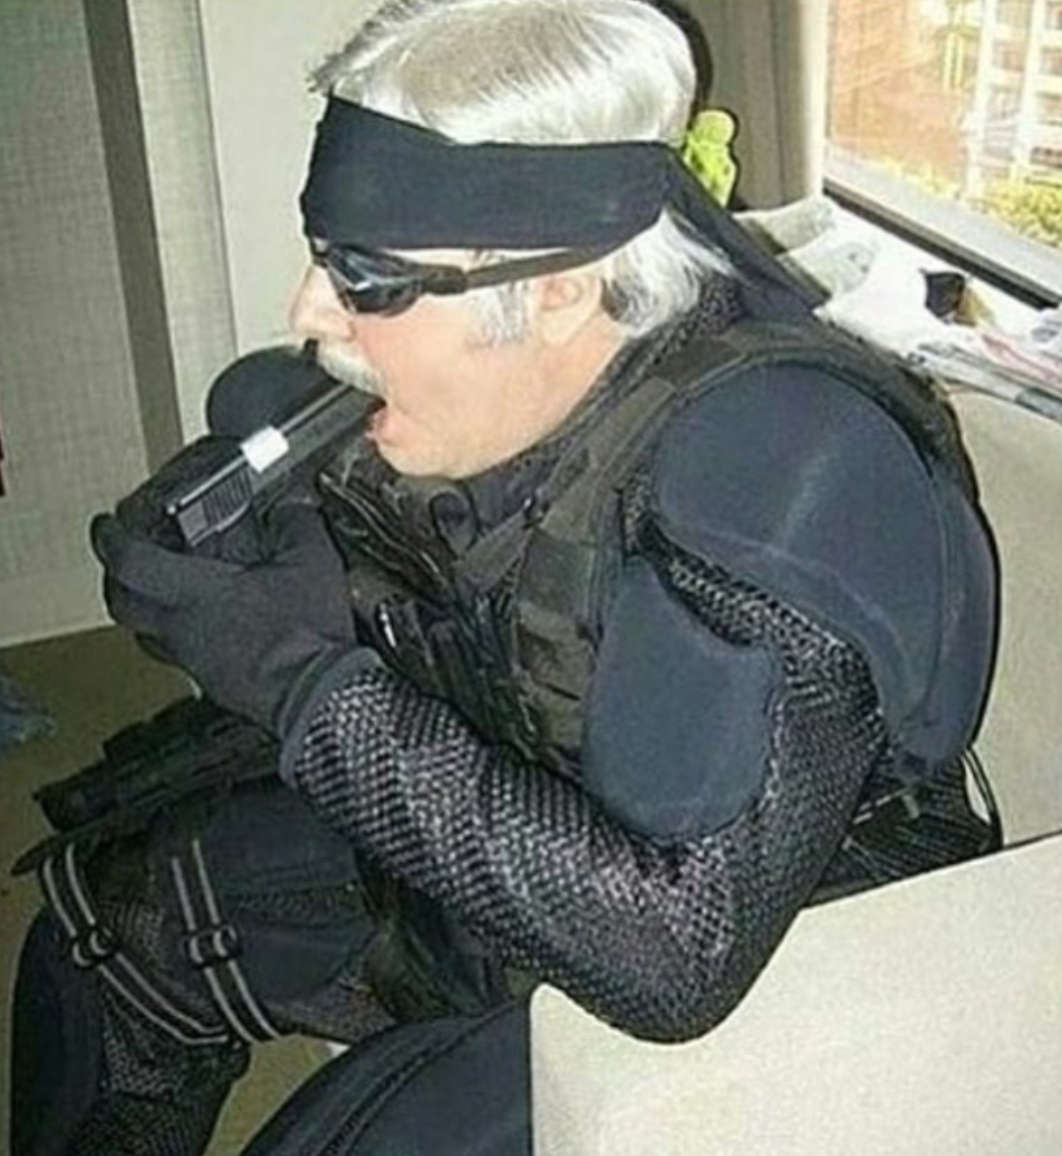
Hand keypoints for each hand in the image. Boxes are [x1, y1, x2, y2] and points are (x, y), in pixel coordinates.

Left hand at [92, 502, 354, 732]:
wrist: (321, 695)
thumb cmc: (308, 635)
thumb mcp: (313, 562)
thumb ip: (295, 524)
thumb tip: (290, 505)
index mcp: (196, 593)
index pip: (130, 562)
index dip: (111, 538)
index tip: (106, 525)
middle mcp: (183, 629)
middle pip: (122, 604)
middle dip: (115, 578)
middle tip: (121, 561)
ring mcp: (196, 660)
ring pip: (146, 634)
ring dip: (143, 611)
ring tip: (158, 594)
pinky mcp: (214, 683)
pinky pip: (179, 656)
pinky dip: (178, 637)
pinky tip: (205, 628)